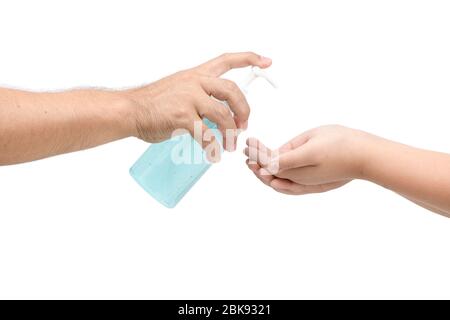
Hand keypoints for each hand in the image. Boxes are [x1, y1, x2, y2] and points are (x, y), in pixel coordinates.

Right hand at [124, 52, 271, 158]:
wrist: (130, 110)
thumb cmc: (153, 102)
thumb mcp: (179, 87)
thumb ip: (199, 95)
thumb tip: (219, 115)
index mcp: (196, 74)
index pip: (227, 60)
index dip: (249, 59)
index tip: (266, 61)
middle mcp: (195, 82)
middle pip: (232, 92)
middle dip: (244, 110)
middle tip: (243, 126)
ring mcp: (188, 99)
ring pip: (223, 116)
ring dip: (231, 133)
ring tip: (230, 145)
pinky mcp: (182, 117)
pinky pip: (206, 135)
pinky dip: (213, 148)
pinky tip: (213, 154)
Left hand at [244, 125, 369, 194]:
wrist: (366, 156)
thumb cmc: (341, 143)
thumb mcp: (311, 141)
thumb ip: (288, 152)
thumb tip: (269, 160)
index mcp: (296, 165)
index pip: (268, 161)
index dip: (256, 152)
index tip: (249, 141)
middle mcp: (300, 179)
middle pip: (270, 174)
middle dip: (256, 163)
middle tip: (248, 153)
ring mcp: (308, 185)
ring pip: (279, 183)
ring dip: (264, 174)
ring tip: (254, 165)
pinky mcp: (315, 187)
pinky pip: (290, 189)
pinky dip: (278, 185)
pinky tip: (273, 180)